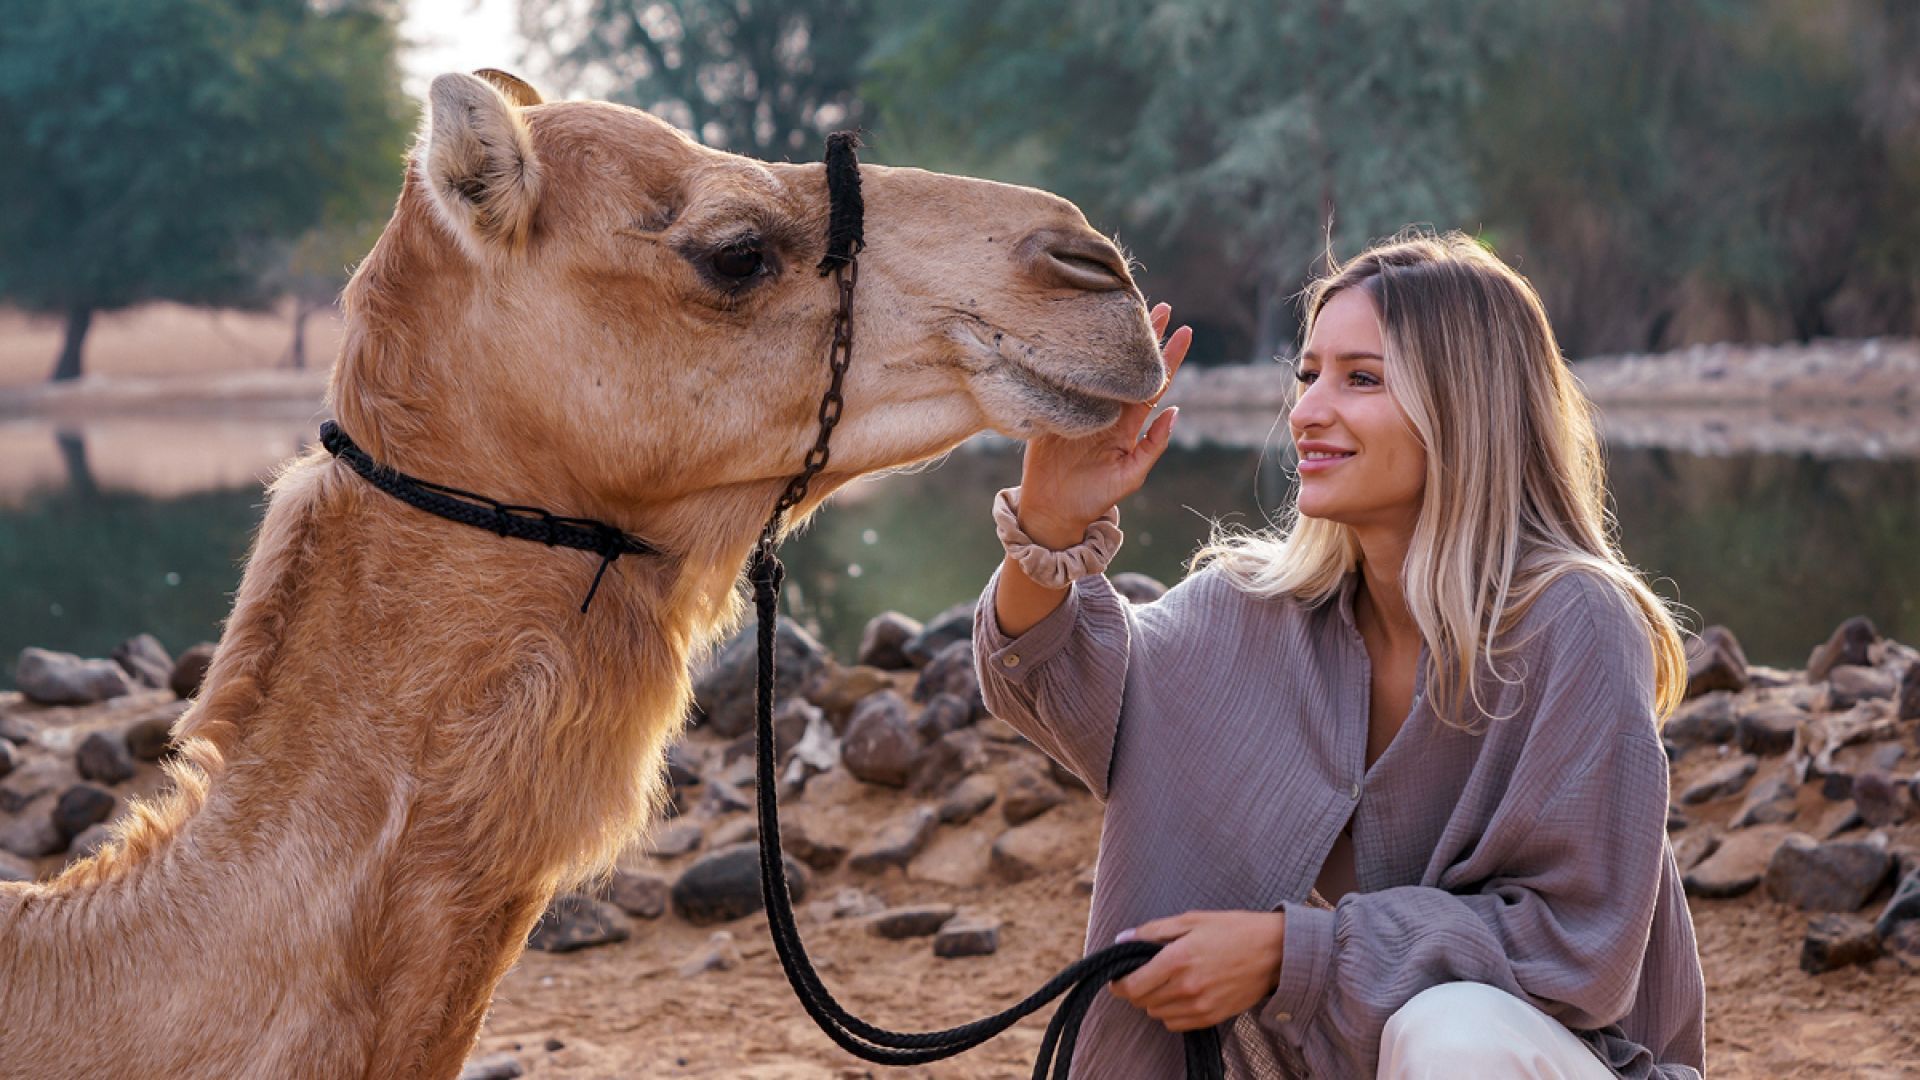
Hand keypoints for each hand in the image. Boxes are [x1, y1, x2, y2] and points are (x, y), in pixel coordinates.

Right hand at [1016, 303, 1191, 547]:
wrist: (1053, 509)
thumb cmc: (1095, 497)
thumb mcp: (1131, 475)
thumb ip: (1153, 445)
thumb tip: (1176, 412)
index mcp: (1128, 423)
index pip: (1154, 384)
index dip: (1169, 357)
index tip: (1185, 329)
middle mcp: (1108, 409)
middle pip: (1129, 367)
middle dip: (1145, 338)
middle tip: (1160, 306)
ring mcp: (1082, 406)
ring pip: (1101, 367)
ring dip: (1111, 340)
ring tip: (1124, 310)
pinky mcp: (1056, 409)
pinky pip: (1067, 380)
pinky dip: (1074, 358)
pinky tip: (1080, 334)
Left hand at [1108, 910, 1285, 1032]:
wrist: (1275, 952)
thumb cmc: (1234, 930)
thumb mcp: (1192, 920)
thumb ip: (1153, 931)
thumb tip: (1122, 939)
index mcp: (1177, 959)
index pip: (1132, 985)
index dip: (1119, 983)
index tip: (1118, 978)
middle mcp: (1186, 987)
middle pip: (1142, 1002)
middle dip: (1137, 989)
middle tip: (1145, 974)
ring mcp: (1200, 1006)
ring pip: (1157, 1014)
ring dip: (1154, 1001)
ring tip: (1166, 982)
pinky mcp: (1212, 1018)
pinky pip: (1176, 1024)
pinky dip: (1171, 1013)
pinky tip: (1180, 995)